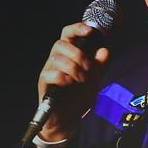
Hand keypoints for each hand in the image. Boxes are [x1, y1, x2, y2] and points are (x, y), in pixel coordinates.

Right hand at [36, 22, 110, 141]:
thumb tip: (104, 50)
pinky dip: (63, 77)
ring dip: (73, 68)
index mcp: (68, 55)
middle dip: (78, 54)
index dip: (77, 28)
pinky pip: (50, 74)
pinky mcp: (43, 84)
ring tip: (81, 79)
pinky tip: (69, 83)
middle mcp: (56, 60)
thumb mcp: (94, 80)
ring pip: (56, 58)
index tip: (89, 31)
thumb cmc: (78, 97)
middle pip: (60, 44)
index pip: (67, 34)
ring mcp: (48, 71)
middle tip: (88, 68)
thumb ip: (99, 65)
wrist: (69, 119)